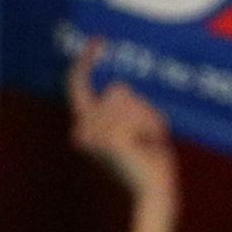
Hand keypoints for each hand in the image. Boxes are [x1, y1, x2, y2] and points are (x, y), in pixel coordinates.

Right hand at [68, 42, 176, 209]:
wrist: (153, 191)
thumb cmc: (147, 161)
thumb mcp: (132, 127)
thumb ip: (120, 107)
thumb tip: (115, 88)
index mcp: (85, 128)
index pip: (78, 86)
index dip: (86, 62)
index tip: (100, 41)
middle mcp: (83, 130)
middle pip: (116, 90)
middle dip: (139, 108)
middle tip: (146, 138)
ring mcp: (96, 134)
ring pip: (130, 99)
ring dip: (148, 117)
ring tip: (147, 144)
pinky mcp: (112, 137)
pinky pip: (137, 112)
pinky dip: (150, 125)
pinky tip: (148, 145)